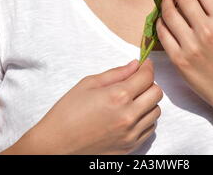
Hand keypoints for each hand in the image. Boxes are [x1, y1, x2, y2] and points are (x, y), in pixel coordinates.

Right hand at [30, 59, 162, 154]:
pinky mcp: (130, 147)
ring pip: (156, 111)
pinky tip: (131, 114)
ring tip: (132, 99)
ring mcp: (131, 134)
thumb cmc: (67, 113)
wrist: (55, 146)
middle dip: (149, 82)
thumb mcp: (88, 84)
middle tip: (137, 80)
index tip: (144, 64)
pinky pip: (150, 129)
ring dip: (148, 101)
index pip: (147, 77)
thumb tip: (134, 65)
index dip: (147, 67)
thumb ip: (115, 73)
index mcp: (117, 96)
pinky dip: (145, 118)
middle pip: (156, 93)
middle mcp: (128, 116)